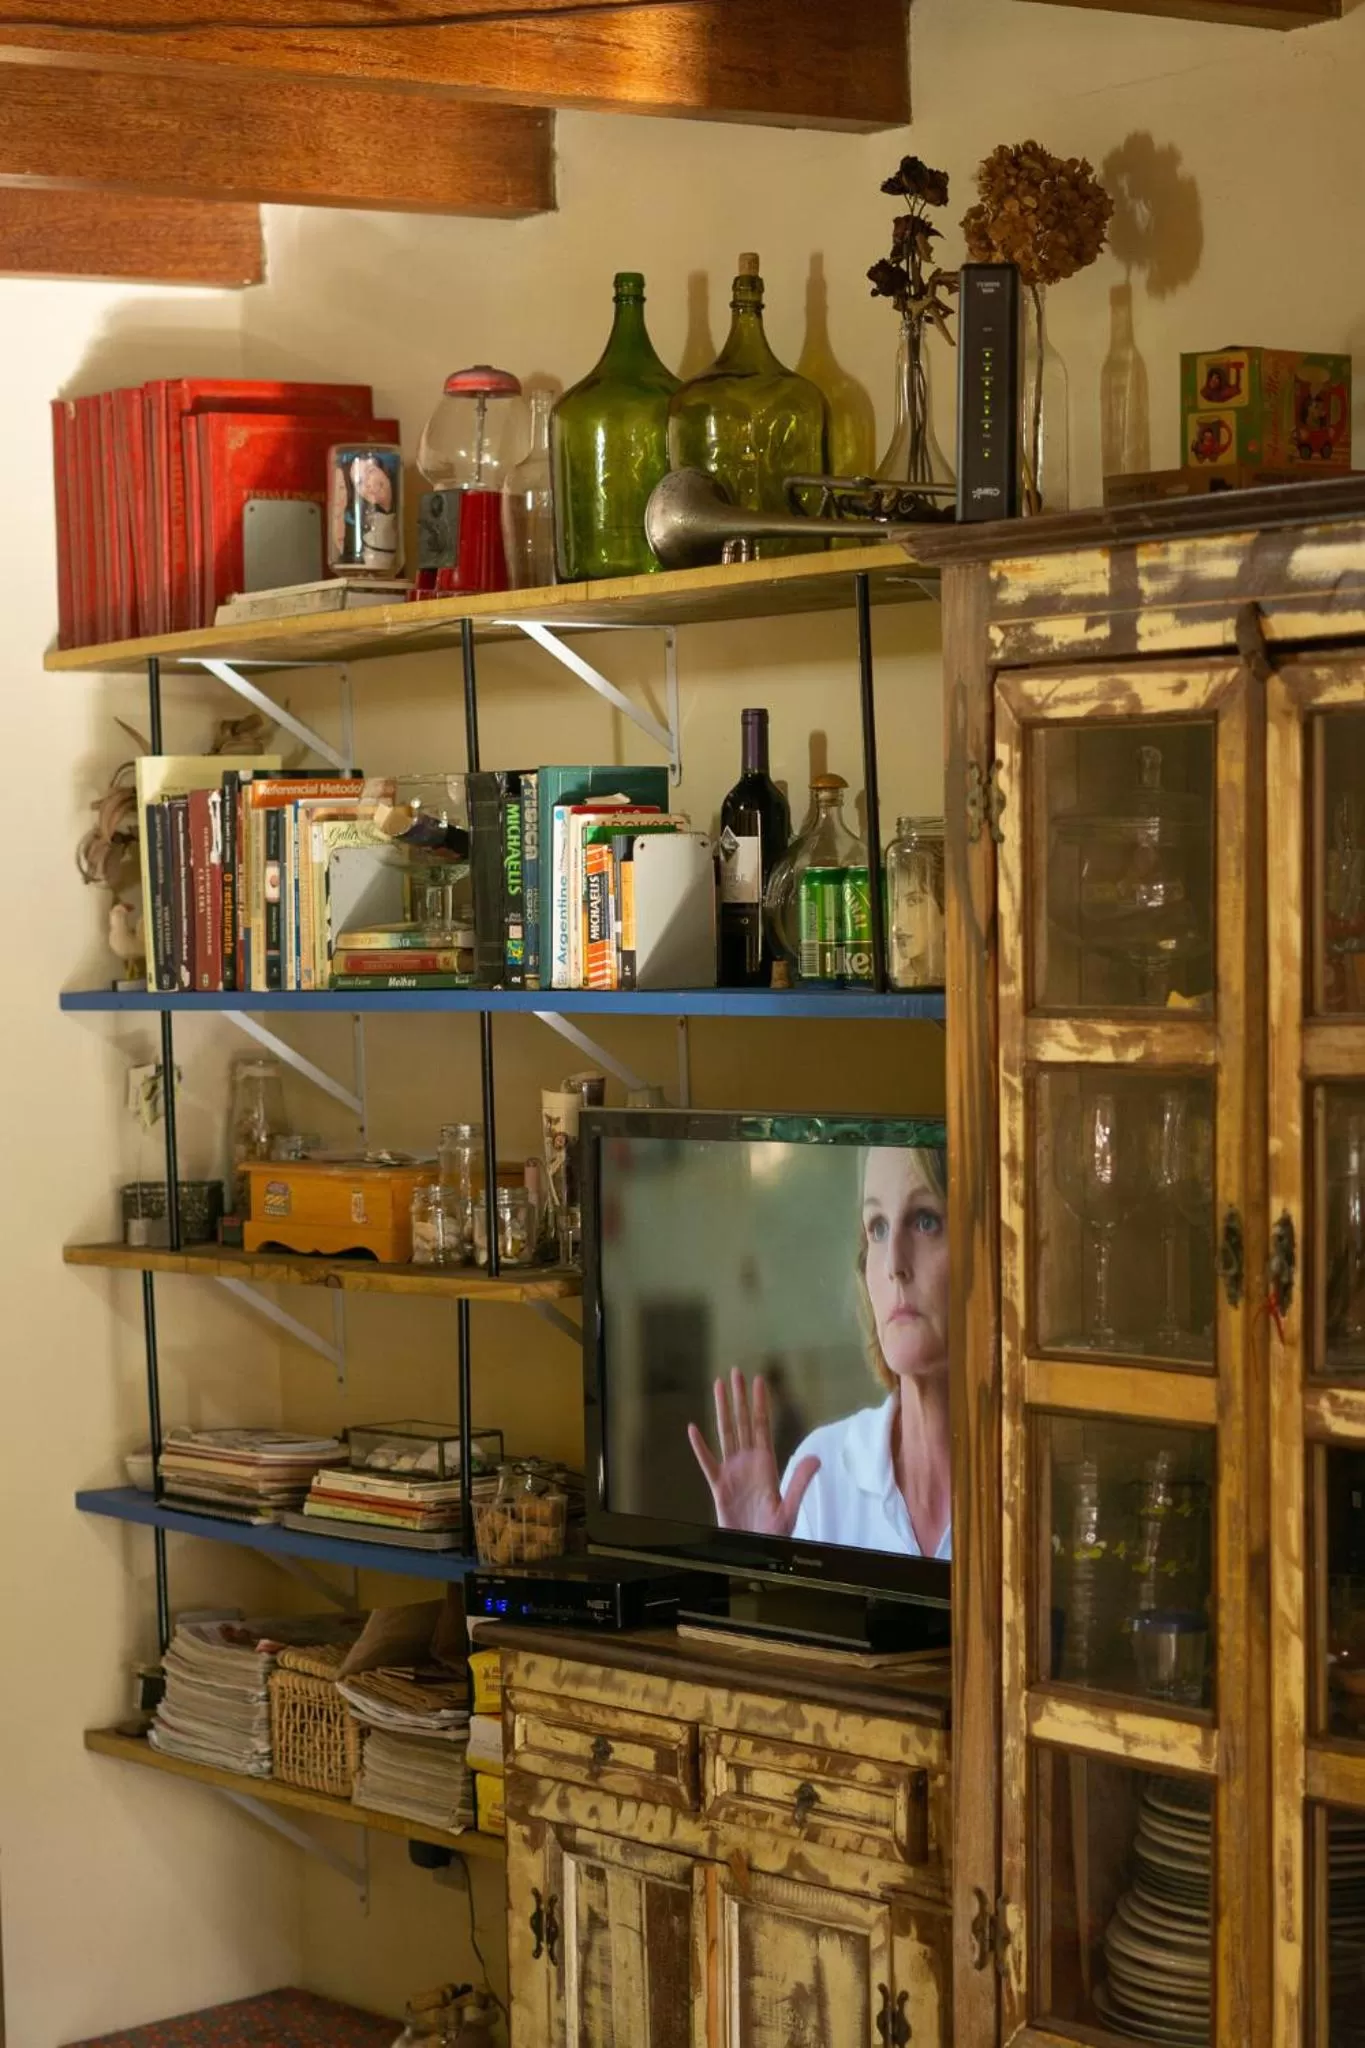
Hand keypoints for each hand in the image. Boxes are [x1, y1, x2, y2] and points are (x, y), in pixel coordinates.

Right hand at [687, 1370, 819, 1537]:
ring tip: (717, 1387)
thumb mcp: (790, 1508)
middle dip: (740, 1397)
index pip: (762, 1426)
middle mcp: (748, 1462)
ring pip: (725, 1433)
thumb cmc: (774, 1533)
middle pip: (743, 1422)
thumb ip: (800, 1481)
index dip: (761, 1403)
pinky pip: (707, 1462)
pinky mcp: (718, 1486)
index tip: (759, 1380)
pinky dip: (699, 1446)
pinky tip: (693, 1429)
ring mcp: (731, 1471)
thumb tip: (815, 1457)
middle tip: (736, 1372)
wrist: (754, 1550)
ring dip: (722, 1410)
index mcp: (766, 1464)